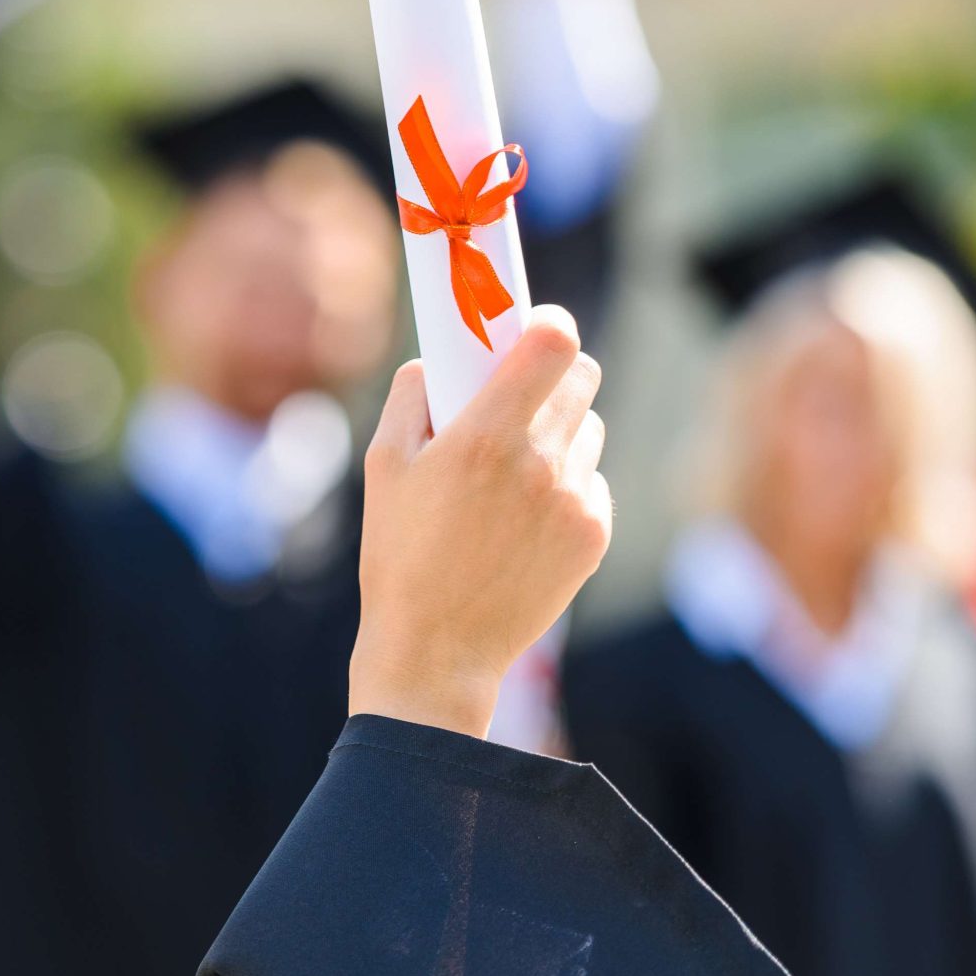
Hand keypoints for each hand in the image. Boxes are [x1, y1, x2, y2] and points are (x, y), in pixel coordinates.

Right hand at [349, 307, 610, 737]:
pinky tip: (525, 518)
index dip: (548, 323)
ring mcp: (574, 500)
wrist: (437, 651)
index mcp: (484, 435)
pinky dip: (567, 486)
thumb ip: (409, 399)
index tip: (532, 327)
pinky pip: (593, 482)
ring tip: (516, 470)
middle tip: (522, 394)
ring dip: (561, 433)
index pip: (554, 343)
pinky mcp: (593, 535)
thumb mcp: (382, 468)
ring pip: (590, 431)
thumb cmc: (399, 557)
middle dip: (554, 374)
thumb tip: (432, 361)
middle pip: (583, 377)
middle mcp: (539, 461)